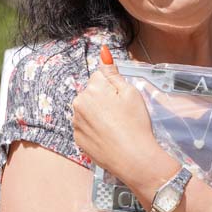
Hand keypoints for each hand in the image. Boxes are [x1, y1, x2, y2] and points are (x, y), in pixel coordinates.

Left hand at [72, 46, 161, 176]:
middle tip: (121, 114)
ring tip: (116, 127)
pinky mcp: (77, 139)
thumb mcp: (129, 92)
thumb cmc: (135, 124)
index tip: (121, 99)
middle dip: (103, 100)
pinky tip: (109, 137)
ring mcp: (76, 123)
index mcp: (92, 89)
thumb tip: (103, 53)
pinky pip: (85, 127)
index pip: (99, 78)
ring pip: (87, 111)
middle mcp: (78, 104)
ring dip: (98, 115)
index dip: (113, 87)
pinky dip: (95, 130)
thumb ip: (113, 73)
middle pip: (91, 94)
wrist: (133, 158)